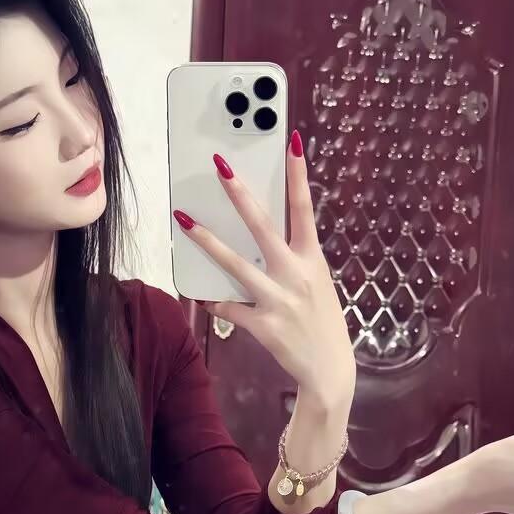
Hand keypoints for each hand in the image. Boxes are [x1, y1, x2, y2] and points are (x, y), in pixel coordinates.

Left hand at [173, 132, 353, 400]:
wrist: (330, 371)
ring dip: (207, 241)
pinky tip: (201, 294)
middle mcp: (296, 274)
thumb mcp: (317, 284)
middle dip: (240, 195)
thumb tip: (262, 240)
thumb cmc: (322, 323)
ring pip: (236, 264)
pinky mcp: (263, 326)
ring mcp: (279, 300)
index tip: (292, 141)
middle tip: (220, 166)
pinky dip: (214, 300)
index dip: (298, 174)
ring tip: (183, 219)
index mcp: (312, 260)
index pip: (304, 208)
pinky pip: (229, 307)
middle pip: (263, 226)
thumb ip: (293, 261)